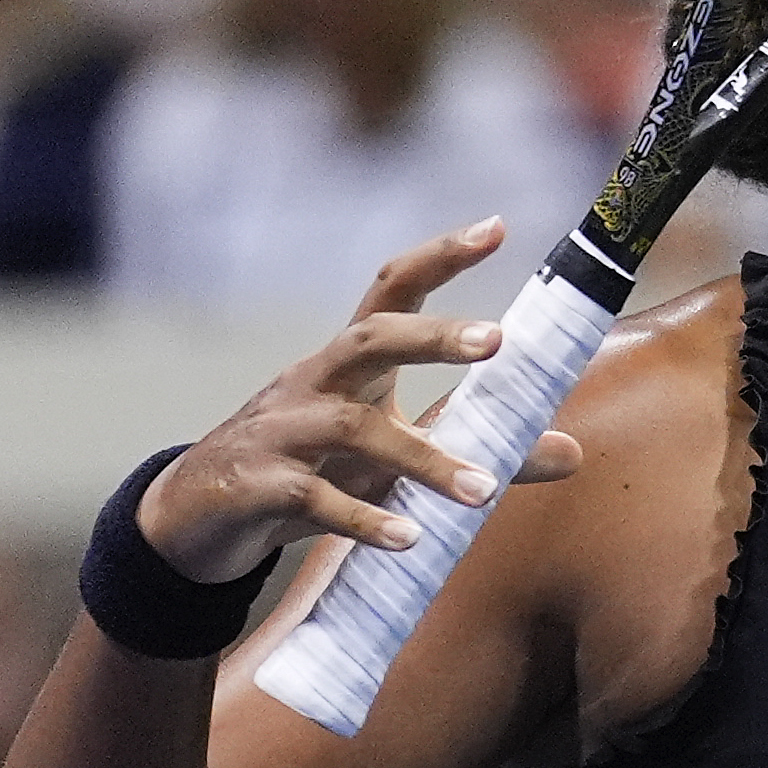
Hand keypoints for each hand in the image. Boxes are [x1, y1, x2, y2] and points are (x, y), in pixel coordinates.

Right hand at [135, 219, 583, 586]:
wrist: (194, 519)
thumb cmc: (307, 471)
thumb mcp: (388, 460)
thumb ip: (473, 450)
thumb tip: (574, 452)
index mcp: (346, 363)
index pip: (391, 290)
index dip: (442, 256)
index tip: (498, 227)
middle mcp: (312, 383)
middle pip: (370, 338)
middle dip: (433, 335)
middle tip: (497, 341)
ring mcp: (280, 433)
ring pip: (352, 427)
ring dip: (421, 457)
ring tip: (482, 490)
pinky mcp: (255, 488)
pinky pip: (313, 499)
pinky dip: (364, 519)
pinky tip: (409, 539)